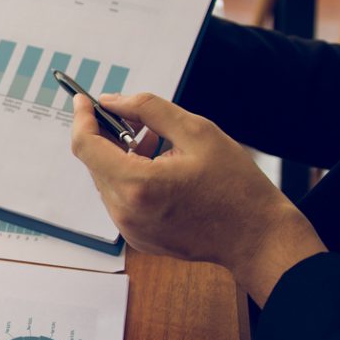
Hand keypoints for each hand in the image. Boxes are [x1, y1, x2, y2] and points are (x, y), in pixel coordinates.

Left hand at [69, 92, 325, 305]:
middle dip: (107, 135)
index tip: (84, 100)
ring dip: (120, 157)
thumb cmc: (235, 186)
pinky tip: (159, 168)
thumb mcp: (197, 132)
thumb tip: (111, 101)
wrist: (258, 238)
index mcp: (137, 185)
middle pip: (95, 162)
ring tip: (154, 143)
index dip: (82, 118)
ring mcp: (129, 229)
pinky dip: (129, 179)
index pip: (85, 145)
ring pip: (106, 180)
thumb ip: (148, 109)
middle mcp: (125, 212)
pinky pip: (119, 199)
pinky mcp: (137, 238)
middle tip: (133, 118)